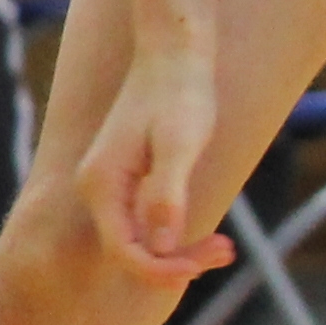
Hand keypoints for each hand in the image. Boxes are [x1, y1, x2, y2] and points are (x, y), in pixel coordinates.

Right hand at [75, 48, 233, 289]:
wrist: (174, 54)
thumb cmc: (179, 94)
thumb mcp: (178, 144)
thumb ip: (166, 195)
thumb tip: (162, 246)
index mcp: (101, 185)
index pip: (124, 252)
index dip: (161, 270)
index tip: (202, 266)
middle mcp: (98, 190)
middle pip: (133, 251)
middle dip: (178, 262)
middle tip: (227, 251)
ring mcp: (111, 187)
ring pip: (143, 241)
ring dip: (183, 251)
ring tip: (226, 248)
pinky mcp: (129, 182)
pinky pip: (149, 224)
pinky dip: (179, 234)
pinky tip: (213, 233)